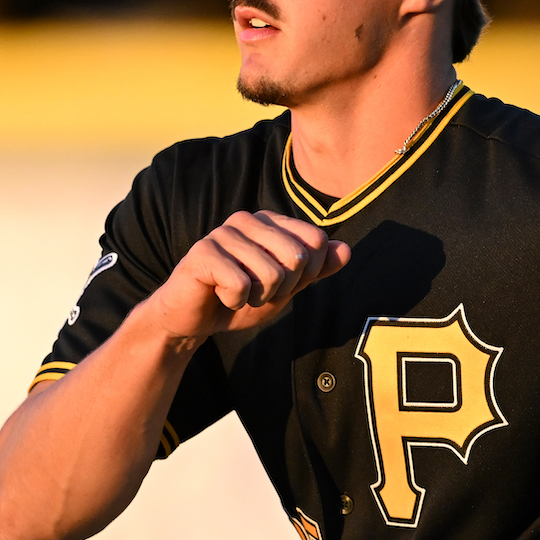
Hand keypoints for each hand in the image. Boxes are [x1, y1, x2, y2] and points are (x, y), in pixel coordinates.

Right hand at [146, 210, 349, 340]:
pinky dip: (235, 301)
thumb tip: (346, 250)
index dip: (308, 273)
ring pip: (271, 274)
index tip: (282, 283)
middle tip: (257, 292)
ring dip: (257, 297)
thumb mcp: (286, 288)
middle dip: (282, 288)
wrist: (194, 320)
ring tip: (236, 294)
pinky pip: (241, 285)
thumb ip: (316, 270)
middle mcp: (247, 219)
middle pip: (297, 257)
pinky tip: (219, 295)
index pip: (316, 241)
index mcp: (270, 221)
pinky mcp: (203, 253)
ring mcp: (223, 233)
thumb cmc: (241, 299)